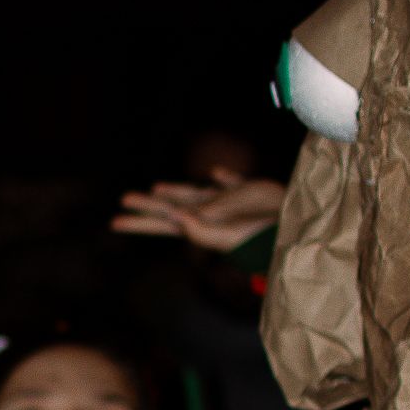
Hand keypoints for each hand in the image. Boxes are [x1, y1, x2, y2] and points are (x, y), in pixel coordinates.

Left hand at [111, 168, 285, 251]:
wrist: (295, 229)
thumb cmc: (261, 236)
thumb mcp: (228, 235)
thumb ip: (201, 230)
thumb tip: (176, 218)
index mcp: (199, 225)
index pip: (161, 222)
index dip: (139, 221)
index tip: (114, 220)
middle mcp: (209, 213)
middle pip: (171, 207)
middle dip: (148, 205)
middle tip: (124, 200)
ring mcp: (229, 203)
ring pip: (195, 194)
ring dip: (177, 191)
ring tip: (158, 188)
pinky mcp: (250, 191)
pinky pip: (230, 183)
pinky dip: (221, 178)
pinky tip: (214, 174)